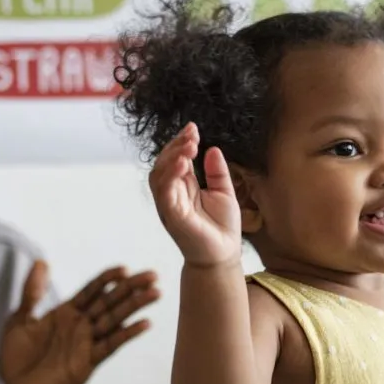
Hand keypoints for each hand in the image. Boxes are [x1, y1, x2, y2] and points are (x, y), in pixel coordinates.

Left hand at [0, 261, 159, 383]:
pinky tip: (144, 323)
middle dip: (131, 288)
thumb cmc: (17, 361)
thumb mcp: (19, 321)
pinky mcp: (88, 362)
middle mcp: (80, 326)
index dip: (107, 279)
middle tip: (153, 275)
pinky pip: (110, 345)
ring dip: (135, 306)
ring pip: (115, 319)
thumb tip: (42, 262)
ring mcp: (86, 343)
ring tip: (156, 292)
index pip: (91, 291)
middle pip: (109, 301)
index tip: (124, 268)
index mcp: (65, 313)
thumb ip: (31, 293)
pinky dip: (127, 333)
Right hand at [149, 122, 241, 266]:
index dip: (181, 142)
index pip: (175, 159)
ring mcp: (170, 205)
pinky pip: (164, 193)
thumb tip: (212, 149)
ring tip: (188, 147)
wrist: (224, 255)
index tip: (193, 128)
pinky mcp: (172, 216)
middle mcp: (172, 195)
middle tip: (192, 136)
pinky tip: (182, 164)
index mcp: (183, 188)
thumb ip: (217, 172)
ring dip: (171, 157)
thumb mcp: (224, 192)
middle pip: (163, 164)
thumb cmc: (222, 228)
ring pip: (159, 175)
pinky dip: (170, 176)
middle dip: (175, 146)